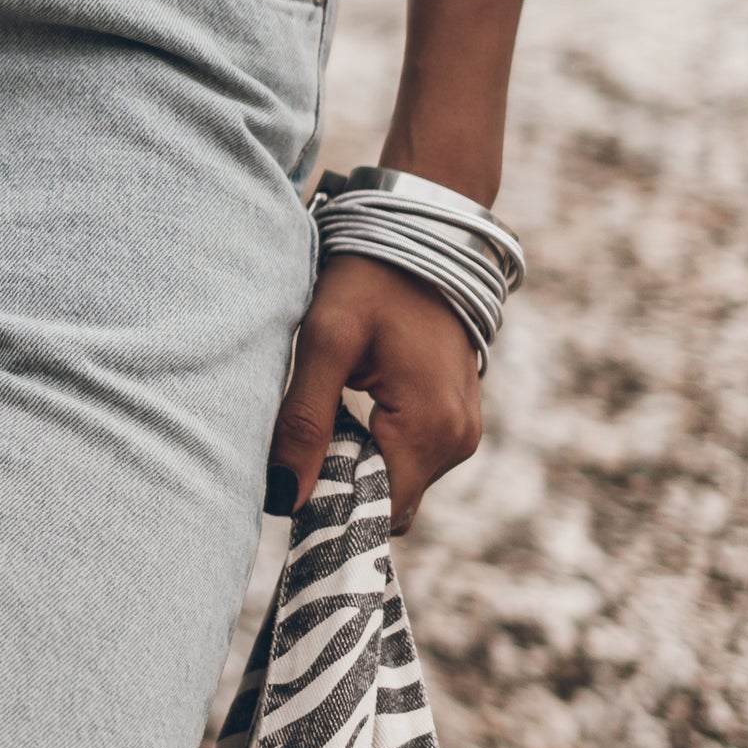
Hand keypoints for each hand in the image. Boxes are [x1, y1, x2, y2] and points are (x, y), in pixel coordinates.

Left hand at [267, 253, 481, 537]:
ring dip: (355, 465)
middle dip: (340, 486)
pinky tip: (348, 409)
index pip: (378, 513)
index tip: (289, 484)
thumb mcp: (324, 342)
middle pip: (388, 502)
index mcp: (431, 429)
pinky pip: (409, 458)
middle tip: (298, 443)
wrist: (418, 235)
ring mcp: (462, 431)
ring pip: (397, 482)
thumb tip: (285, 498)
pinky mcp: (454, 418)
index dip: (330, 507)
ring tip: (324, 414)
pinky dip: (374, 448)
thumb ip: (303, 421)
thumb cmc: (370, 279)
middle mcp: (458, 441)